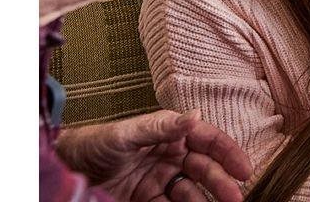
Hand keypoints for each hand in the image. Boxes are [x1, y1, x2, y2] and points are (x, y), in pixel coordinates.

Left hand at [54, 109, 251, 201]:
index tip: (244, 169)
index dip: (228, 153)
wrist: (65, 172)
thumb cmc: (94, 144)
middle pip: (204, 170)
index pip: (207, 140)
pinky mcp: (149, 200)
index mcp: (170, 134)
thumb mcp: (126, 133)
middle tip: (235, 198)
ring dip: (205, 201)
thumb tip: (194, 117)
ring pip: (192, 193)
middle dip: (221, 183)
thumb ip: (161, 127)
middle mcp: (170, 156)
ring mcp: (161, 180)